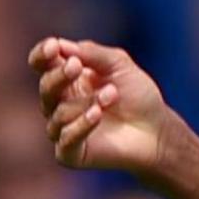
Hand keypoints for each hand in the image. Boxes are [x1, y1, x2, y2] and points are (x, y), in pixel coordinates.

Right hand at [28, 37, 172, 174]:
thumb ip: (92, 53)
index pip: (41, 64)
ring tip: (112, 94)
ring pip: (58, 113)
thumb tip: (59, 45)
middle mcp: (58, 103)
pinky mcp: (70, 153)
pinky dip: (81, 125)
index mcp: (66, 78)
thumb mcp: (119, 65)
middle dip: (59, 76)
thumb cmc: (137, 94)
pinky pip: (65, 138)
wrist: (157, 130)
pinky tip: (98, 114)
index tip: (52, 47)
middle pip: (45, 87)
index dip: (41, 55)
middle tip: (76, 67)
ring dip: (86, 101)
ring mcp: (62, 129)